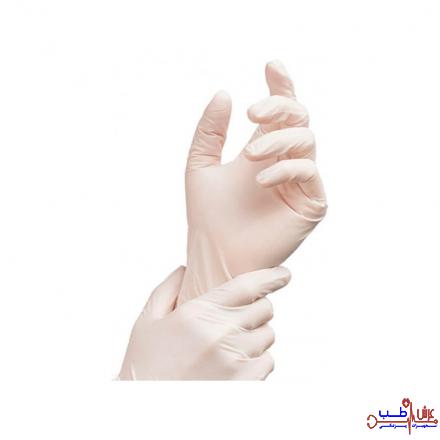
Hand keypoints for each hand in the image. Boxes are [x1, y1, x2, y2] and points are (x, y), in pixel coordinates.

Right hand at [119, 266, 289, 379]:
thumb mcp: (147, 322)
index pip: (247, 286)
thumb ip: (167, 290)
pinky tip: (234, 363)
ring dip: (255, 334)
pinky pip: (268, 361)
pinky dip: (257, 359)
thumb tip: (184, 269)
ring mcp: (235, 361)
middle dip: (256, 308)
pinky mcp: (245, 384)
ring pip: (267, 335)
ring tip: (230, 344)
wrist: (147, 410)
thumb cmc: (145, 366)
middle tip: (238, 316)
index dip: (271, 277)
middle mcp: (221, 334)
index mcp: (198, 314)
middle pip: (264, 309)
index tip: (284, 274)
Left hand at [178, 60, 326, 302]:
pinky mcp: (310, 203)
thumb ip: (210, 130)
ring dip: (279, 140)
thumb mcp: (200, 164)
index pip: (279, 112)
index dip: (280, 86)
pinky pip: (309, 172)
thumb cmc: (207, 216)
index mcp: (263, 150)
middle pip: (298, 118)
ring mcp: (299, 182)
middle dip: (279, 107)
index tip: (270, 66)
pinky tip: (261, 178)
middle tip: (252, 113)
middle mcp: (284, 161)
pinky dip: (287, 168)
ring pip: (306, 140)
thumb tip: (225, 93)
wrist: (215, 254)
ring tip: (250, 155)